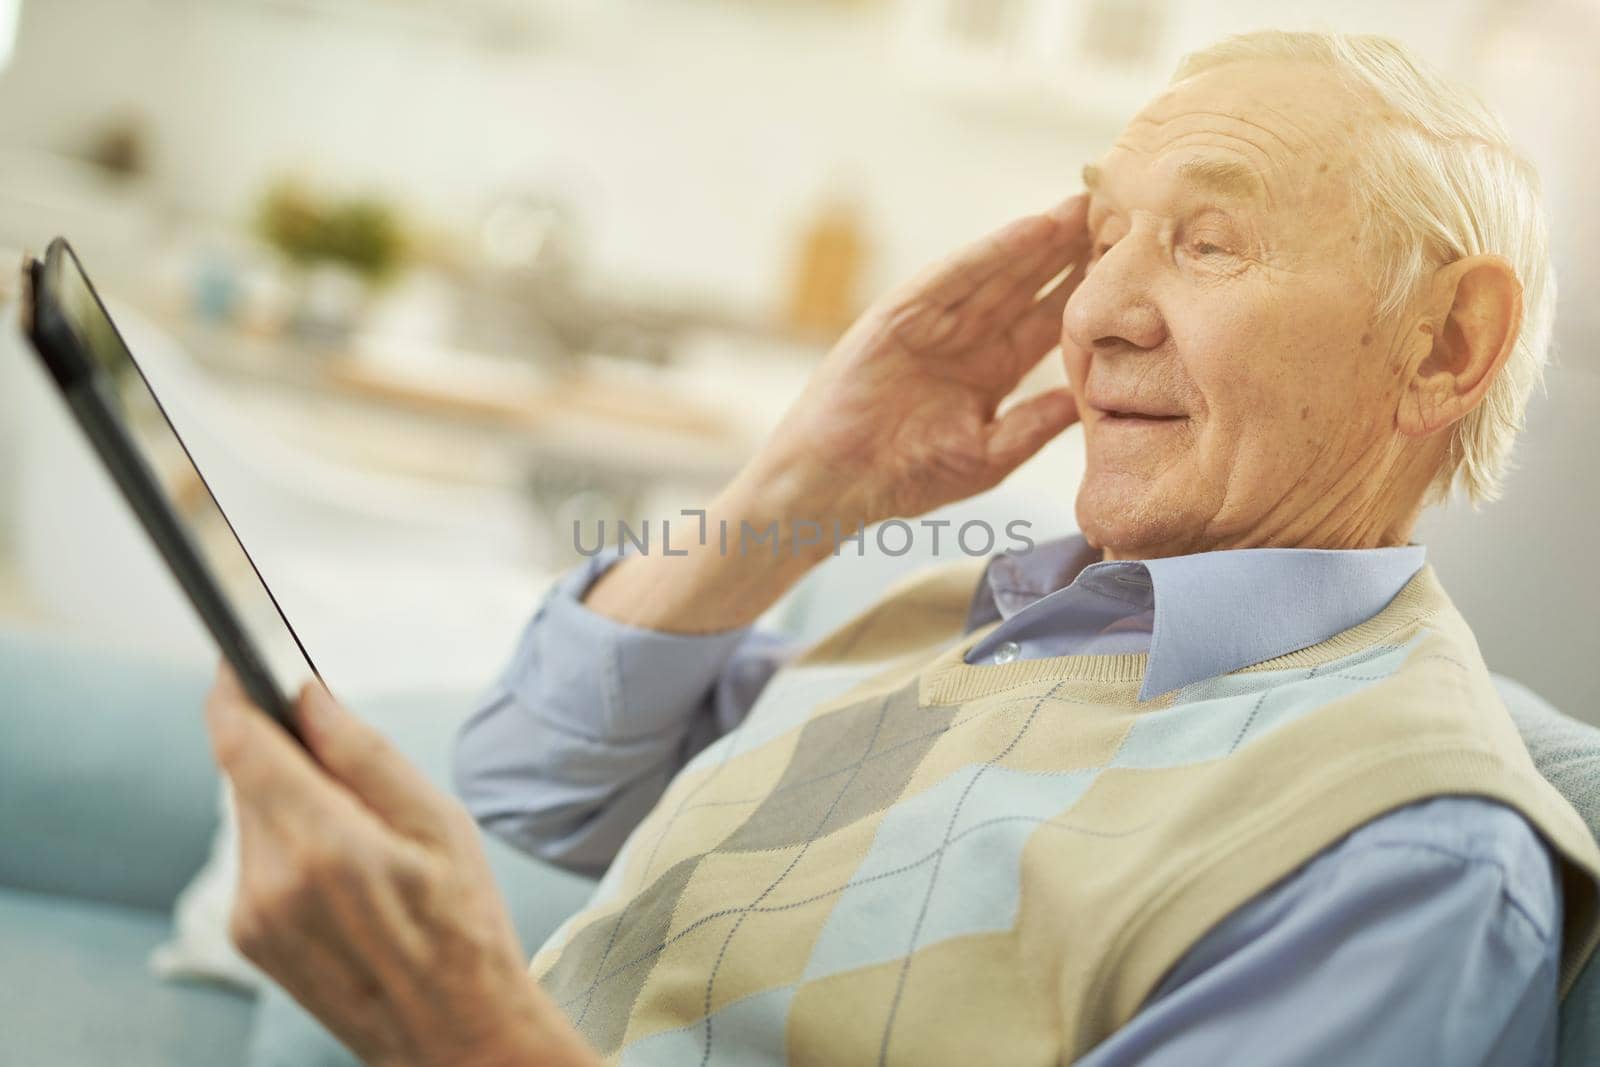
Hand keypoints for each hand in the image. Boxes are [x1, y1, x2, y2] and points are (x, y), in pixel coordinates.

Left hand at [204, 664, 597, 1066]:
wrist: (454, 1036)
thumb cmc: (464, 927)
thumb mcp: (440, 825)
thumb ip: (366, 755)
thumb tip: (310, 696)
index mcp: (325, 845)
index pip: (243, 744)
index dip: (232, 693)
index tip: (237, 659)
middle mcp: (272, 881)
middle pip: (246, 775)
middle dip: (281, 746)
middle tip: (335, 742)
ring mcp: (253, 915)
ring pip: (252, 815)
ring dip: (289, 795)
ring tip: (359, 823)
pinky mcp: (249, 937)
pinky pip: (256, 857)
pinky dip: (288, 837)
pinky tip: (342, 863)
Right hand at [740, 195, 1088, 529]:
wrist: (837, 487)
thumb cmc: (906, 480)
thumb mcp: (989, 454)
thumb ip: (1036, 423)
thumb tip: (1089, 399)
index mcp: (990, 371)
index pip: (1048, 322)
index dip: (1088, 293)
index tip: (1134, 267)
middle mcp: (965, 339)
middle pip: (1028, 285)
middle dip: (1070, 251)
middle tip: (1121, 213)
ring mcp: (932, 324)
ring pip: (997, 272)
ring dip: (1039, 239)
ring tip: (1083, 206)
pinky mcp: (899, 318)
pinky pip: (951, 279)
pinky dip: (989, 254)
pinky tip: (1028, 231)